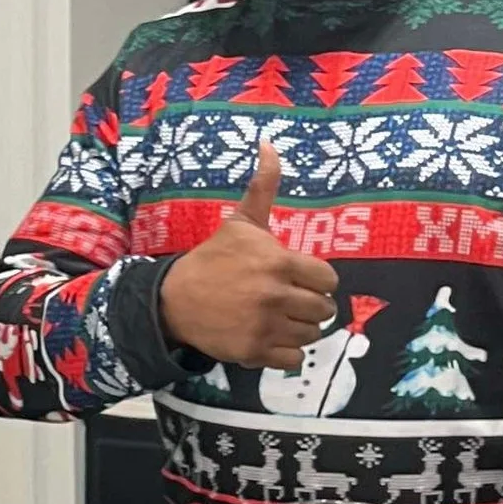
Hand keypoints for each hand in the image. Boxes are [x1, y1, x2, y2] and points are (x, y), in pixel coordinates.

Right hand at [156, 146, 339, 370]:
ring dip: (299, 328)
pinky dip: (286, 352)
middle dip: (309, 305)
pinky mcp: (254, 352)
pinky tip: (270, 337)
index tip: (300, 279)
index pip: (328, 280)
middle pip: (323, 310)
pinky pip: (294, 359)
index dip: (317, 280)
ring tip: (279, 319)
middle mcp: (275, 295)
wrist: (174, 300)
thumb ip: (263, 187)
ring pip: (311, 335)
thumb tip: (269, 144)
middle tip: (289, 301)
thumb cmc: (213, 260)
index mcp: (278, 262)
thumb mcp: (240, 223)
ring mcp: (265, 326)